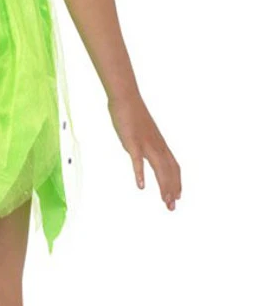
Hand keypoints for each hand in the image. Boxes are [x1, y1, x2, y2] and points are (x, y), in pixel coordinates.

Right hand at [107, 93, 181, 210]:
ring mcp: (145, 144)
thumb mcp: (144, 132)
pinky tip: (141, 186)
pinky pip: (137, 160)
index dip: (176, 182)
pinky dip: (140, 174)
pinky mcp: (132, 142)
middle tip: (172, 207)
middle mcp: (156, 145)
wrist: (126, 98)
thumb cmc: (133, 114)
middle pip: (169, 171)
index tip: (178, 197)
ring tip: (165, 201)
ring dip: (163, 186)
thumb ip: (146, 145)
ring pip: (159, 168)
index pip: (173, 166)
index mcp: (159, 144)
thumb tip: (145, 154)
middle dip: (172, 190)